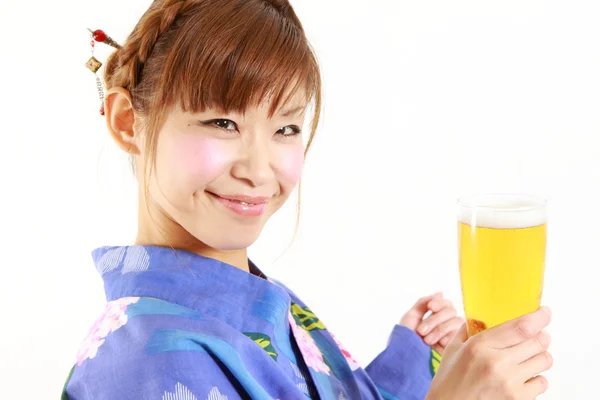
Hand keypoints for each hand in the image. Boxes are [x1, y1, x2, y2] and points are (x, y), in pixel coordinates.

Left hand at [399, 293, 463, 353]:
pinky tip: (438, 345)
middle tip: (421, 331)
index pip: (446, 303)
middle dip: (435, 319)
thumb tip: (440, 293)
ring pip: (456, 321)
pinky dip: (447, 338)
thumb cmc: (406, 337)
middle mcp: (446, 322)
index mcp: (435, 315)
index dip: (440, 303)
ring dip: (439, 329)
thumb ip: (424, 303)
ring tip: (426, 340)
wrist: (407, 356)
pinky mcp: (457, 345)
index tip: (430, 307)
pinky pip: (460, 335)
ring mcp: (453, 334)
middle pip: (451, 311)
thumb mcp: (411, 317)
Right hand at [426, 307, 552, 399]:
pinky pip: (542, 382)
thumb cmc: (449, 381)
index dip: (539, 317)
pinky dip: (537, 378)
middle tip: (538, 336)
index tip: (545, 312)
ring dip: (540, 356)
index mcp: (480, 345)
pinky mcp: (517, 399)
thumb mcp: (453, 350)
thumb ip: (466, 330)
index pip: (521, 327)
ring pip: (544, 360)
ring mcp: (509, 382)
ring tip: (529, 357)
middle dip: (541, 336)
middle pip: (538, 342)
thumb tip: (478, 317)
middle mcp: (497, 362)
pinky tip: (523, 377)